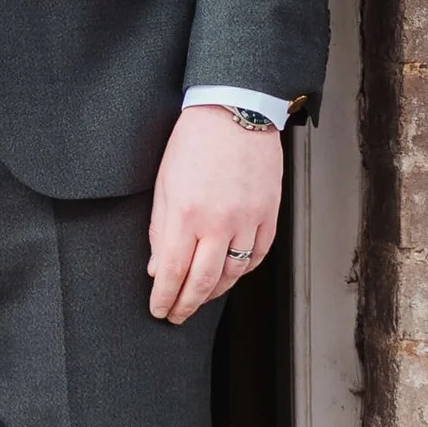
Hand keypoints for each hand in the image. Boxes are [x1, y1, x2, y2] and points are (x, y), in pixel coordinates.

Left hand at [147, 110, 282, 324]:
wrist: (234, 111)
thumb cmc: (194, 142)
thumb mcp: (164, 184)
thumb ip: (160, 229)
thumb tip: (157, 267)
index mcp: (187, 213)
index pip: (173, 271)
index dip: (164, 297)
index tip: (158, 310)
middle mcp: (220, 221)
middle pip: (203, 281)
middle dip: (187, 305)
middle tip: (177, 315)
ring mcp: (248, 219)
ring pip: (233, 273)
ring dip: (214, 292)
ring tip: (200, 297)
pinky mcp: (269, 213)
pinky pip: (258, 254)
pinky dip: (243, 271)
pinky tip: (230, 274)